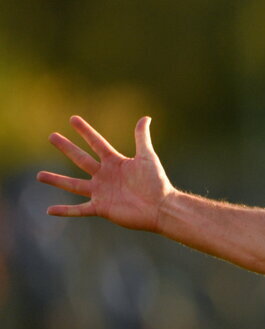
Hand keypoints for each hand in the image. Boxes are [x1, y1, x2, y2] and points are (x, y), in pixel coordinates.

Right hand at [37, 116, 175, 231]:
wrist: (161, 207)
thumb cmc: (157, 182)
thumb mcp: (147, 157)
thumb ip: (142, 137)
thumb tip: (146, 117)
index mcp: (115, 162)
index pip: (97, 143)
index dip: (85, 131)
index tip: (73, 119)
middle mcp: (105, 176)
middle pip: (81, 159)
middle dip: (67, 148)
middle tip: (52, 136)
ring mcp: (101, 192)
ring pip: (73, 185)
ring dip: (57, 180)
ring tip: (39, 175)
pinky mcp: (101, 208)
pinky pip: (79, 209)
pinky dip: (65, 210)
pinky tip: (49, 210)